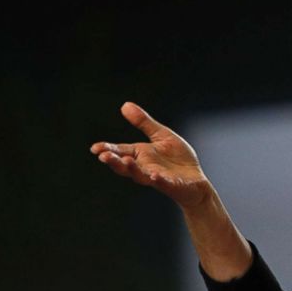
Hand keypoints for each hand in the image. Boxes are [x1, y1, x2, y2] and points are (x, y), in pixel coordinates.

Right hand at [90, 102, 211, 208]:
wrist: (196, 180)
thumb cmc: (177, 158)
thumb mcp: (161, 135)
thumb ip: (144, 123)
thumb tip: (125, 105)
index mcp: (140, 155)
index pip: (120, 151)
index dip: (108, 149)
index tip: (95, 148)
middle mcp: (144, 168)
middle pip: (125, 166)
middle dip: (114, 161)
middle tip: (103, 156)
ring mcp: (157, 178)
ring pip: (140, 176)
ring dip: (132, 169)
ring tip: (126, 161)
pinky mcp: (172, 185)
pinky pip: (163, 184)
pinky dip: (158, 180)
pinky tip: (154, 176)